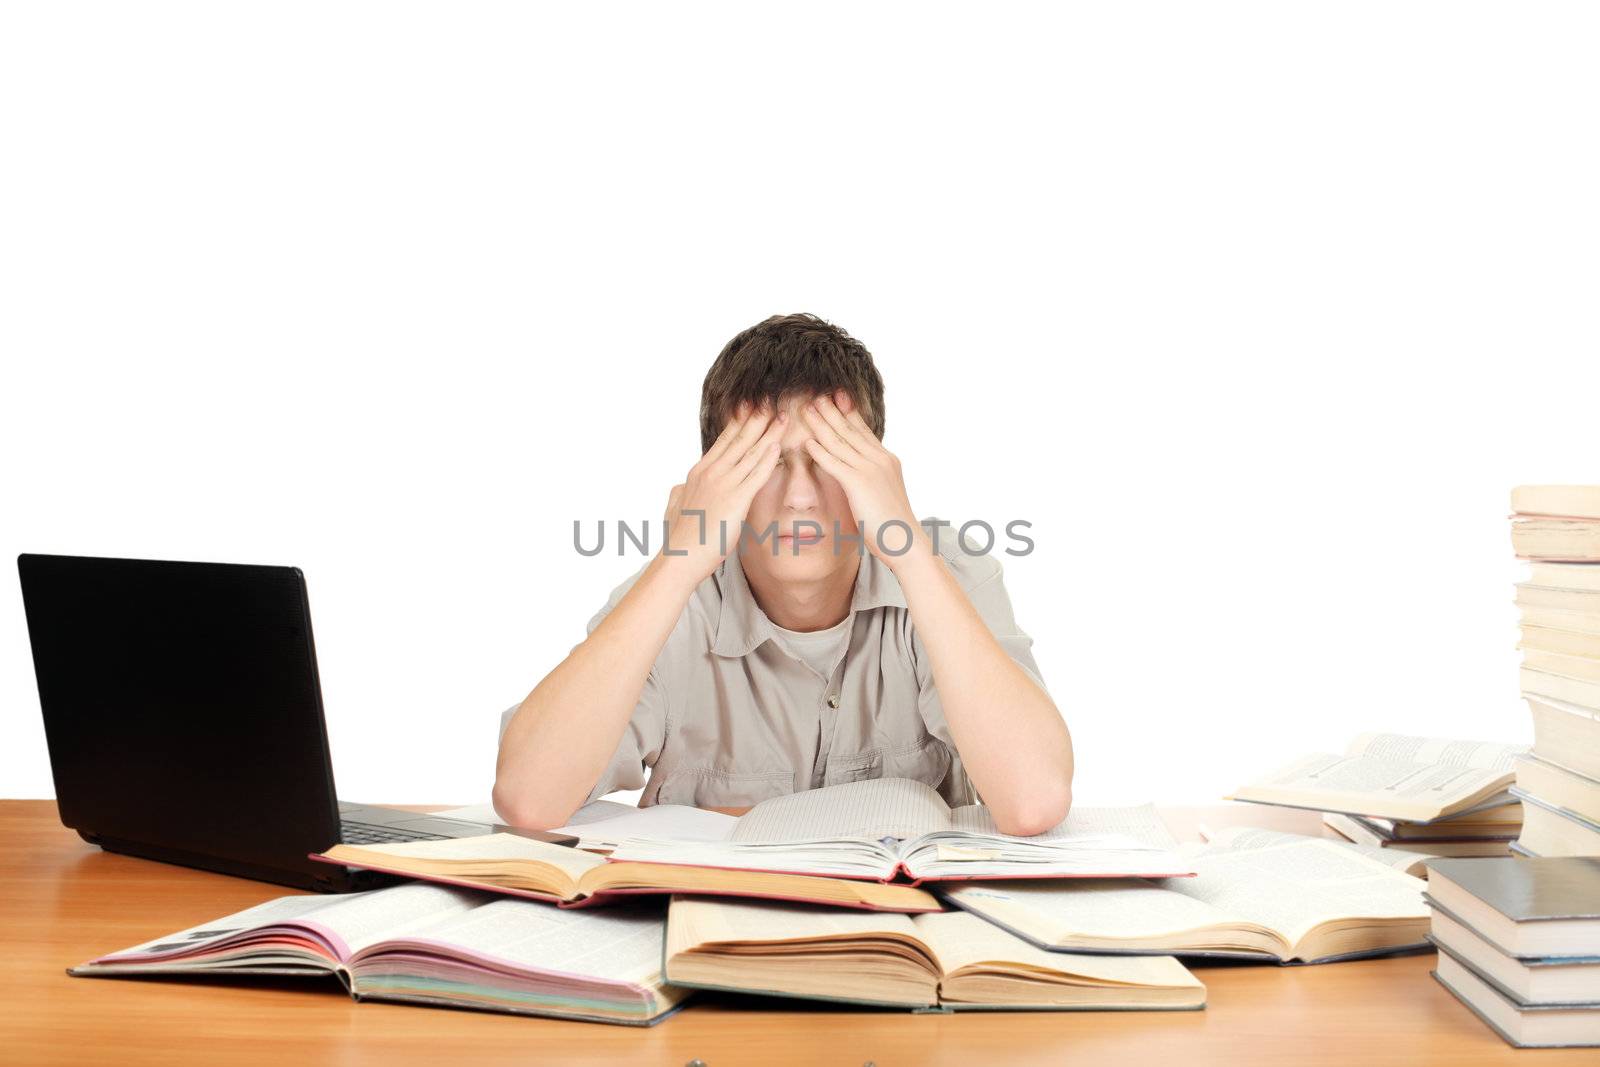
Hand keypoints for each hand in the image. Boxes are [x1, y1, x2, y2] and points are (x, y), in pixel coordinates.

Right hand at [661, 400, 785, 581]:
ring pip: (750, 452)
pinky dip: (769, 459)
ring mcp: (723, 485)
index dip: (739, 423)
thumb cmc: (679, 538)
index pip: (724, 441)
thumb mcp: (674, 507)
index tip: (751, 407)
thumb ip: (679, 493)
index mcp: (699, 472)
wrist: (679, 557)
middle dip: (757, 418)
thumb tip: (680, 488)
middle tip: (771, 400)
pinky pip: (756, 475)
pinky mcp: (735, 500)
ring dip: (769, 433)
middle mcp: (711, 472)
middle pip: (739, 439)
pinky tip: (779, 446)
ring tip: (783, 416)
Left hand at [800, 389, 927, 567]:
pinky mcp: (859, 484)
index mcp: (886, 460)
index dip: (848, 413)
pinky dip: (820, 452)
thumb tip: (861, 476)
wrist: (906, 541)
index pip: (864, 431)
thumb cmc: (894, 525)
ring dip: (822, 424)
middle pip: (851, 430)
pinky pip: (835, 463)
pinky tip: (808, 443)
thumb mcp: (884, 493)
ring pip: (841, 442)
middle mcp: (880, 459)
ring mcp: (870, 470)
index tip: (837, 397)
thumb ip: (873, 479)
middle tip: (817, 395)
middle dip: (832, 411)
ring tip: (807, 410)